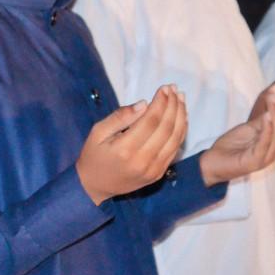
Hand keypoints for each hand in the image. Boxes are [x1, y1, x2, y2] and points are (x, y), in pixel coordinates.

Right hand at [76, 85, 186, 205]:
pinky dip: (180, 131)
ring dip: (180, 116)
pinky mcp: (158, 174)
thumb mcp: (98, 132)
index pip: (151, 121)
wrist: (95, 187)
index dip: (160, 102)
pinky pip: (174, 149)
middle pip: (166, 128)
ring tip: (180, 99)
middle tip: (174, 89)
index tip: (165, 87)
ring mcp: (153, 170)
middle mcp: (143, 161)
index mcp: (125, 149)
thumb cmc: (93, 155)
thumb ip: (120, 117)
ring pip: (174, 138)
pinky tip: (180, 117)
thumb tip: (144, 103)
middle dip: (172, 105)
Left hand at [201, 87, 274, 185]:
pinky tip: (267, 116)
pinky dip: (267, 129)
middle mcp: (274, 151)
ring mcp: (266, 157)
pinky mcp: (256, 161)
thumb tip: (274, 97)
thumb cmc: (232, 146)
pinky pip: (264, 143)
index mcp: (274, 143)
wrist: (213, 163)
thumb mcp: (249, 129)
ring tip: (274, 98)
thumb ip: (263, 119)